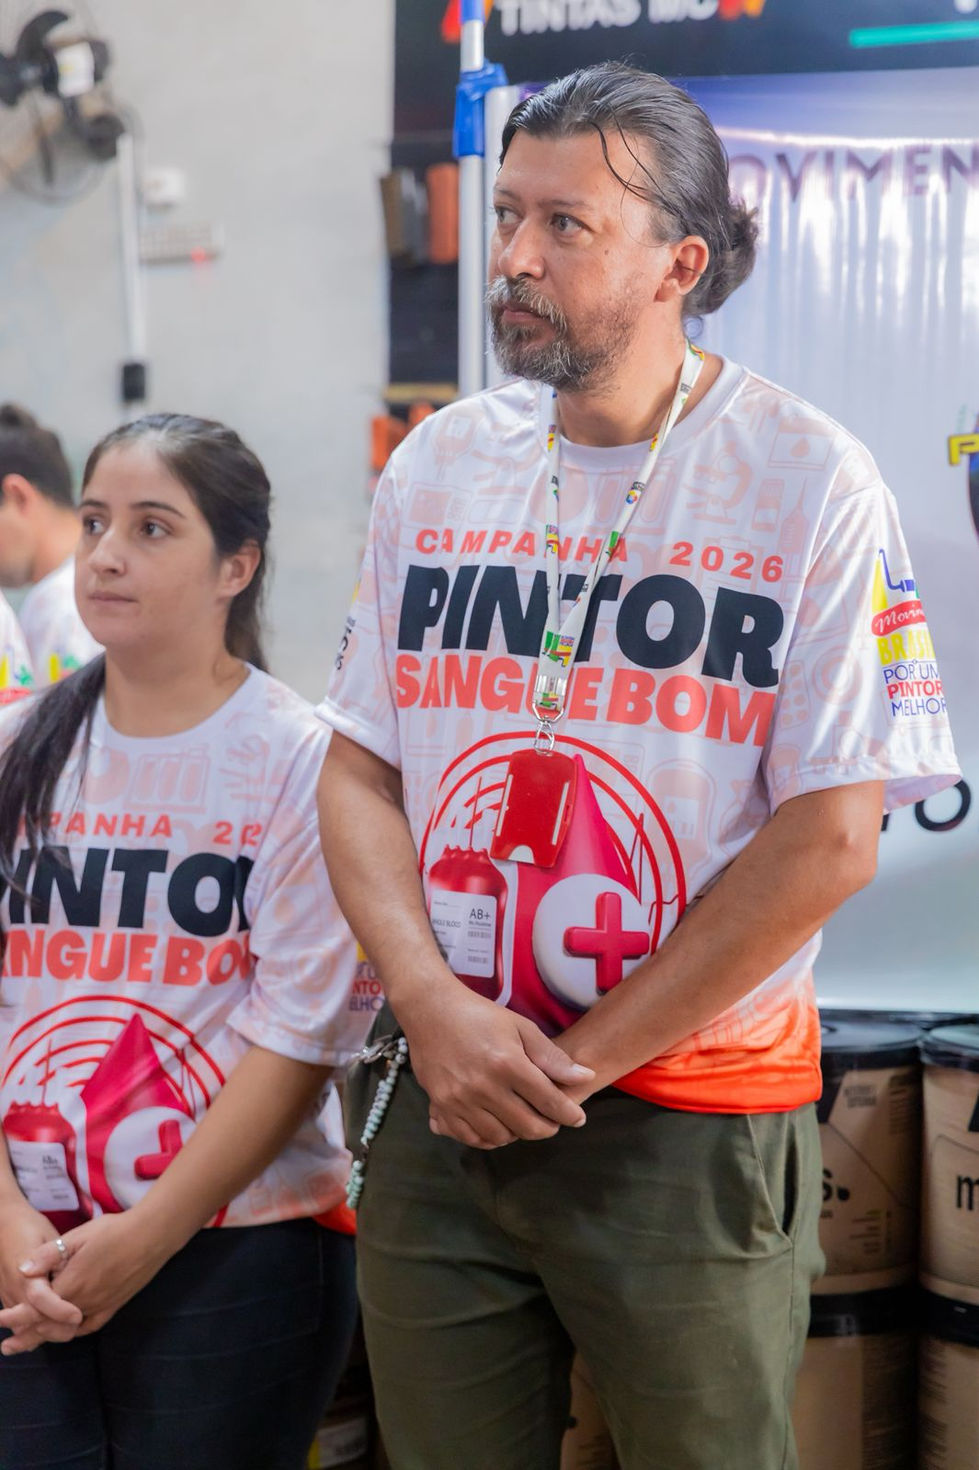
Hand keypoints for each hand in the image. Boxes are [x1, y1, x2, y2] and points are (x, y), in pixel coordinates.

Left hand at [0, 1210, 170, 1353]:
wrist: (152, 1236)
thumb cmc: (114, 1230)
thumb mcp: (79, 1236)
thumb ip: (49, 1254)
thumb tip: (23, 1269)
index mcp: (72, 1284)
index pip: (36, 1309)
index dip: (16, 1316)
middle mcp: (84, 1302)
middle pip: (48, 1326)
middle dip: (25, 1336)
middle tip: (7, 1346)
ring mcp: (101, 1306)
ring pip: (67, 1330)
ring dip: (46, 1337)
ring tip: (29, 1343)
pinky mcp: (115, 1306)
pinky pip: (89, 1326)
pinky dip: (73, 1332)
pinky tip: (66, 1332)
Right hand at [400, 984, 594, 1148]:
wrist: (431, 1011)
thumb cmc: (480, 1015)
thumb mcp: (521, 1027)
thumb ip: (552, 1057)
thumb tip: (585, 1077)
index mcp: (508, 1064)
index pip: (548, 1102)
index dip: (568, 1114)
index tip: (577, 1118)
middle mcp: (484, 1086)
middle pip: (527, 1126)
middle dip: (547, 1128)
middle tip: (552, 1122)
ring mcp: (460, 1099)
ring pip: (500, 1136)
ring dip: (518, 1134)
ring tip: (524, 1120)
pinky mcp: (442, 1106)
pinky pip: (470, 1137)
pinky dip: (489, 1138)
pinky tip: (498, 1126)